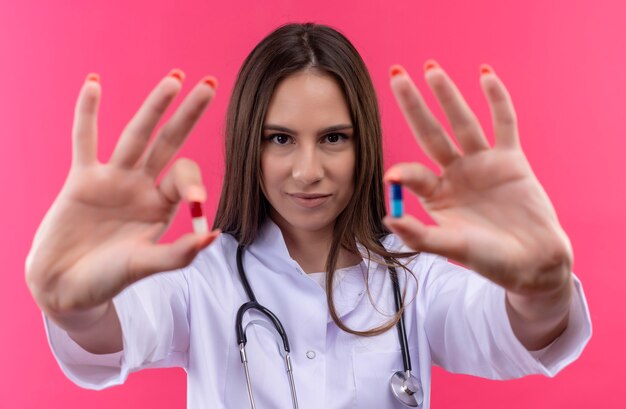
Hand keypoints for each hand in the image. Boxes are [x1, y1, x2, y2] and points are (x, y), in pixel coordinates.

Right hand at [25, 71, 220, 314]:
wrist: (65, 285)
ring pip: (136, 135)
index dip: (192, 183)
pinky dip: (86, 113)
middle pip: (168, 142)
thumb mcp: (145, 266)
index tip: (196, 199)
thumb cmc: (107, 279)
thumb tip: (214, 234)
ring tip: (173, 78)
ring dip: (153, 106)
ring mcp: (113, 178)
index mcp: (161, 205)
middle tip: (210, 85)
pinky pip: (84, 139)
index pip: (183, 178)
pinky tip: (93, 83)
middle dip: (188, 115)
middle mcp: (141, 185)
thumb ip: (177, 253)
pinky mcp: (82, 178)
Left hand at [383, 62, 571, 296]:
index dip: (405, 174)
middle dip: (413, 105)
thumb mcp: (453, 248)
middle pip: (430, 132)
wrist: (534, 263)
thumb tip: (387, 217)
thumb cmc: (491, 260)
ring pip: (462, 122)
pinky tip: (485, 74)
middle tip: (394, 74)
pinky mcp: (511, 158)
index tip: (393, 175)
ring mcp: (482, 163)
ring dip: (448, 94)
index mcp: (437, 195)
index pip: (415, 174)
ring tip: (431, 68)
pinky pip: (504, 122)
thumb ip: (421, 235)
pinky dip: (497, 99)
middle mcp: (455, 173)